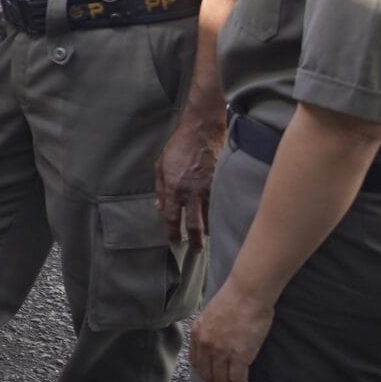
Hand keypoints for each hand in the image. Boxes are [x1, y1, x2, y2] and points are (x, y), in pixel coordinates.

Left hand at [154, 120, 219, 246]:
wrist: (202, 131)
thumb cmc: (179, 146)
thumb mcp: (160, 165)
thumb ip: (160, 189)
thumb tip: (159, 208)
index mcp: (173, 189)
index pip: (172, 218)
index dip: (173, 233)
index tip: (174, 241)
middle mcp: (191, 193)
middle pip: (194, 225)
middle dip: (195, 241)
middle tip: (196, 251)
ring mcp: (208, 189)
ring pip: (211, 218)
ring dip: (210, 231)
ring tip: (209, 240)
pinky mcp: (221, 184)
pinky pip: (221, 205)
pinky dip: (220, 215)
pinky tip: (221, 221)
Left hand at [189, 284, 273, 381]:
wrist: (248, 292)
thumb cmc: (236, 298)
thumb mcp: (212, 314)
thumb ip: (211, 329)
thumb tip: (219, 340)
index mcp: (197, 333)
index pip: (197, 362)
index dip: (207, 373)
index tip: (217, 377)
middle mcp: (205, 344)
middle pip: (208, 375)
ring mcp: (220, 351)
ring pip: (223, 380)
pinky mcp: (238, 356)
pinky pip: (237, 380)